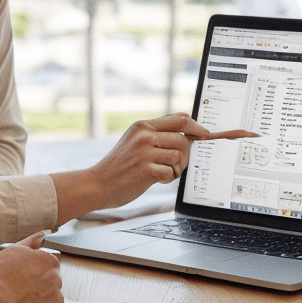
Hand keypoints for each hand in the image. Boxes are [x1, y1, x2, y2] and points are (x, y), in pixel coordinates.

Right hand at [0, 232, 63, 302]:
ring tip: (21, 299)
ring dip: (41, 297)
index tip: (22, 277)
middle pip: (51, 280)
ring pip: (52, 294)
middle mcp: (55, 275)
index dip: (34, 271)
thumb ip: (32, 241)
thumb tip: (44, 233)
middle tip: (20, 289)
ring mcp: (56, 292)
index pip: (48, 265)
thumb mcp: (14, 251)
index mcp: (48, 259)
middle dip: (40, 284)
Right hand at [88, 113, 257, 208]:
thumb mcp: (134, 142)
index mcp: (142, 126)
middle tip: (175, 166)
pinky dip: (167, 178)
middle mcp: (144, 135)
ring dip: (176, 169)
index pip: (179, 118)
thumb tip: (185, 134)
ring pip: (179, 156)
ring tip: (164, 174)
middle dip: (184, 156)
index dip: (196, 126)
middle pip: (183, 139)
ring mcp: (144, 152)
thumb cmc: (118, 166)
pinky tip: (156, 180)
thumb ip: (155, 136)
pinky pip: (170, 172)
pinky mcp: (145, 169)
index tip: (205, 135)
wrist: (96, 184)